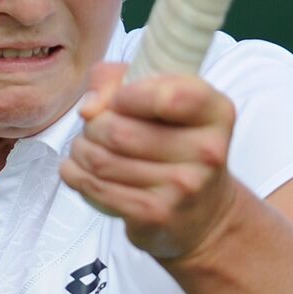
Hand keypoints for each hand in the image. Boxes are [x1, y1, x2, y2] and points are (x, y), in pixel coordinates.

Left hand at [60, 63, 240, 261]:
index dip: (127, 95)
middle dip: (93, 125)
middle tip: (95, 127)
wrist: (203, 212)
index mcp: (216, 112)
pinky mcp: (157, 214)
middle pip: (119, 131)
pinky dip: (76, 175)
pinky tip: (77, 169)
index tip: (117, 99)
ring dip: (81, 150)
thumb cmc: (177, 145)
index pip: (168, 96)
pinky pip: (98, 189)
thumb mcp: (165, 100)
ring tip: (85, 147)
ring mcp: (183, 187)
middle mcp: (207, 151)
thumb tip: (89, 107)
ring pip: (102, 160)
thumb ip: (120, 79)